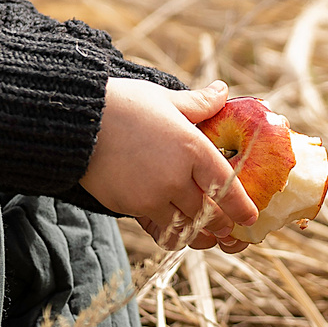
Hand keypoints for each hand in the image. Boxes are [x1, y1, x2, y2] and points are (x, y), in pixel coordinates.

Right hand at [81, 77, 258, 249]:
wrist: (77, 122)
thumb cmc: (124, 105)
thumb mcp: (166, 99)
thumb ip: (199, 103)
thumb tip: (222, 91)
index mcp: (192, 148)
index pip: (227, 186)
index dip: (240, 206)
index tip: (249, 218)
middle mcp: (176, 178)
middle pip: (208, 213)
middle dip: (220, 224)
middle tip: (228, 231)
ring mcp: (152, 196)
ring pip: (184, 227)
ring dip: (196, 233)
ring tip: (203, 235)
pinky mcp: (130, 207)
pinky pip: (158, 229)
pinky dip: (169, 232)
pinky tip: (174, 229)